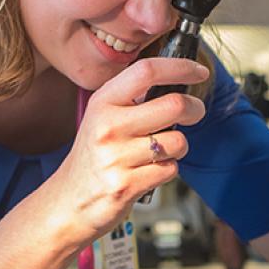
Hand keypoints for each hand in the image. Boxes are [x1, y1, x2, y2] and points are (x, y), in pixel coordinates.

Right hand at [45, 58, 208, 248]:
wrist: (69, 201)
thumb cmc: (95, 155)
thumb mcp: (103, 116)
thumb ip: (134, 97)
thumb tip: (179, 79)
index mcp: (104, 102)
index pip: (146, 71)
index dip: (180, 67)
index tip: (199, 71)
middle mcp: (108, 126)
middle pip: (174, 105)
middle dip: (194, 108)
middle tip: (194, 112)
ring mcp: (116, 157)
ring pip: (178, 141)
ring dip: (179, 147)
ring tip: (159, 151)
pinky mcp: (126, 185)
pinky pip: (170, 169)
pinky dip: (167, 170)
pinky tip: (149, 171)